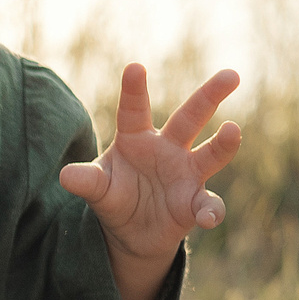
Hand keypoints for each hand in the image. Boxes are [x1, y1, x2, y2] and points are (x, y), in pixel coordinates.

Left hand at [58, 64, 241, 262]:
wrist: (131, 231)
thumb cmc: (114, 196)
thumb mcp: (97, 189)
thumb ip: (87, 181)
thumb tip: (65, 177)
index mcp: (136, 137)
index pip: (134, 109)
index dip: (134, 90)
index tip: (135, 67)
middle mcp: (168, 148)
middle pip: (190, 117)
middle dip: (209, 95)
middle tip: (231, 75)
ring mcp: (186, 174)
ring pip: (210, 154)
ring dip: (223, 144)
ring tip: (233, 130)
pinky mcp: (194, 202)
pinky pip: (208, 204)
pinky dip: (210, 211)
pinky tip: (207, 217)